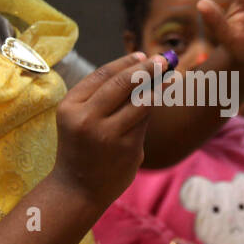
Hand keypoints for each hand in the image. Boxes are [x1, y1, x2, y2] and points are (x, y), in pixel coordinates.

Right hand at [52, 51, 161, 208]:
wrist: (77, 189)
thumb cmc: (81, 147)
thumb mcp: (78, 118)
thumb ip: (101, 96)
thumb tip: (139, 68)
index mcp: (71, 106)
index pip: (102, 75)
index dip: (125, 62)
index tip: (143, 54)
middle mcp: (87, 119)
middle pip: (123, 83)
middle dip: (147, 68)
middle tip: (164, 59)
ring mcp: (109, 135)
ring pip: (141, 101)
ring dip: (160, 86)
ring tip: (173, 75)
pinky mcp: (128, 149)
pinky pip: (145, 122)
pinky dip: (153, 109)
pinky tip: (162, 97)